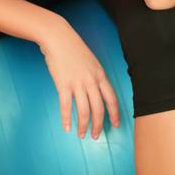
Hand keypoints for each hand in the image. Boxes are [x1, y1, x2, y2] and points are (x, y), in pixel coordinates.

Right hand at [37, 19, 120, 138]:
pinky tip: (66, 127)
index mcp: (100, 75)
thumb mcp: (91, 62)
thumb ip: (95, 76)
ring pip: (84, 110)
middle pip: (99, 108)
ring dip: (83, 125)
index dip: (114, 113)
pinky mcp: (63, 84)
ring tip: (81, 135)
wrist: (59, 38)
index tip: (115, 124)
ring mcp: (77, 83)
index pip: (111, 98)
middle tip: (96, 136)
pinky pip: (66, 106)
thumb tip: (95, 90)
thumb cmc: (74, 49)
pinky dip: (66, 119)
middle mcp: (91, 80)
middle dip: (98, 124)